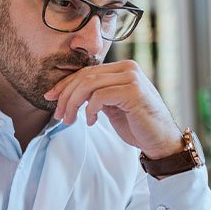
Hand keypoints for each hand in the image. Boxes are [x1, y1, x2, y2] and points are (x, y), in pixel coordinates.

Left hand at [43, 60, 181, 158]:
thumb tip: (68, 93)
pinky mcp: (133, 91)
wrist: (161, 140)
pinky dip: (90, 110)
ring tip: (70, 120)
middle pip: (84, 76)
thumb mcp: (112, 106)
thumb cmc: (137, 125)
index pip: (86, 72)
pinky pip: (100, 96)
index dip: (65, 84)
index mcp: (122, 68)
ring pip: (89, 84)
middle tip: (58, 115)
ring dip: (73, 104)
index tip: (50, 98)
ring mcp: (132, 78)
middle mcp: (128, 68)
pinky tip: (92, 122)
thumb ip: (96, 95)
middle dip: (65, 96)